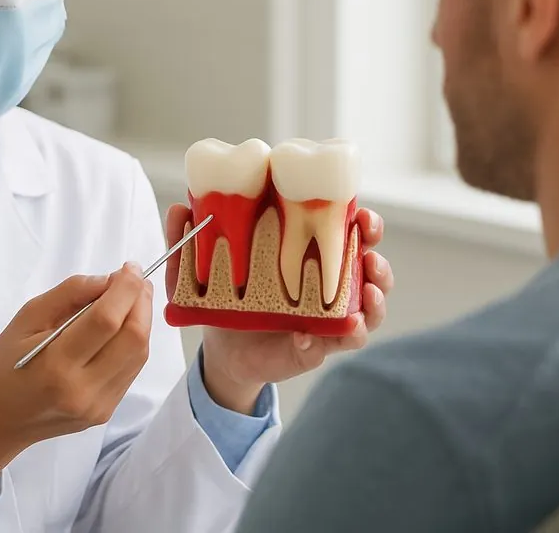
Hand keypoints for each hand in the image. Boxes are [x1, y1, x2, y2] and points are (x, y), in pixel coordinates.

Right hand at [0, 265, 152, 486]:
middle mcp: (82, 389)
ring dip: (142, 320)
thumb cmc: (6, 364)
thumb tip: (109, 280)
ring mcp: (98, 404)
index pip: (106, 320)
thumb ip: (69, 293)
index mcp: (55, 365)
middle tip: (135, 280)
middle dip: (141, 302)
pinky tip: (123, 327)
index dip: (126, 289)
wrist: (1, 418)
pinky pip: (132, 369)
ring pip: (139, 354)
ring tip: (131, 299)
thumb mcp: (27, 317)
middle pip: (133, 338)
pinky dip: (134, 342)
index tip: (129, 267)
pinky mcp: (107, 411)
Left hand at [164, 203, 393, 413]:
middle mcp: (327, 283)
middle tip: (370, 252)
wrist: (223, 349)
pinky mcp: (320, 345)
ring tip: (369, 291)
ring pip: (370, 305)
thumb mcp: (203, 271)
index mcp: (308, 253)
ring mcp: (329, 316)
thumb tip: (179, 208)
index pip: (347, 232)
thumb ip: (189, 241)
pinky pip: (344, 341)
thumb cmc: (223, 299)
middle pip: (370, 266)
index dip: (363, 221)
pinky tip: (330, 331)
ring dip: (377, 296)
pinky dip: (346, 335)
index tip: (361, 213)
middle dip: (378, 256)